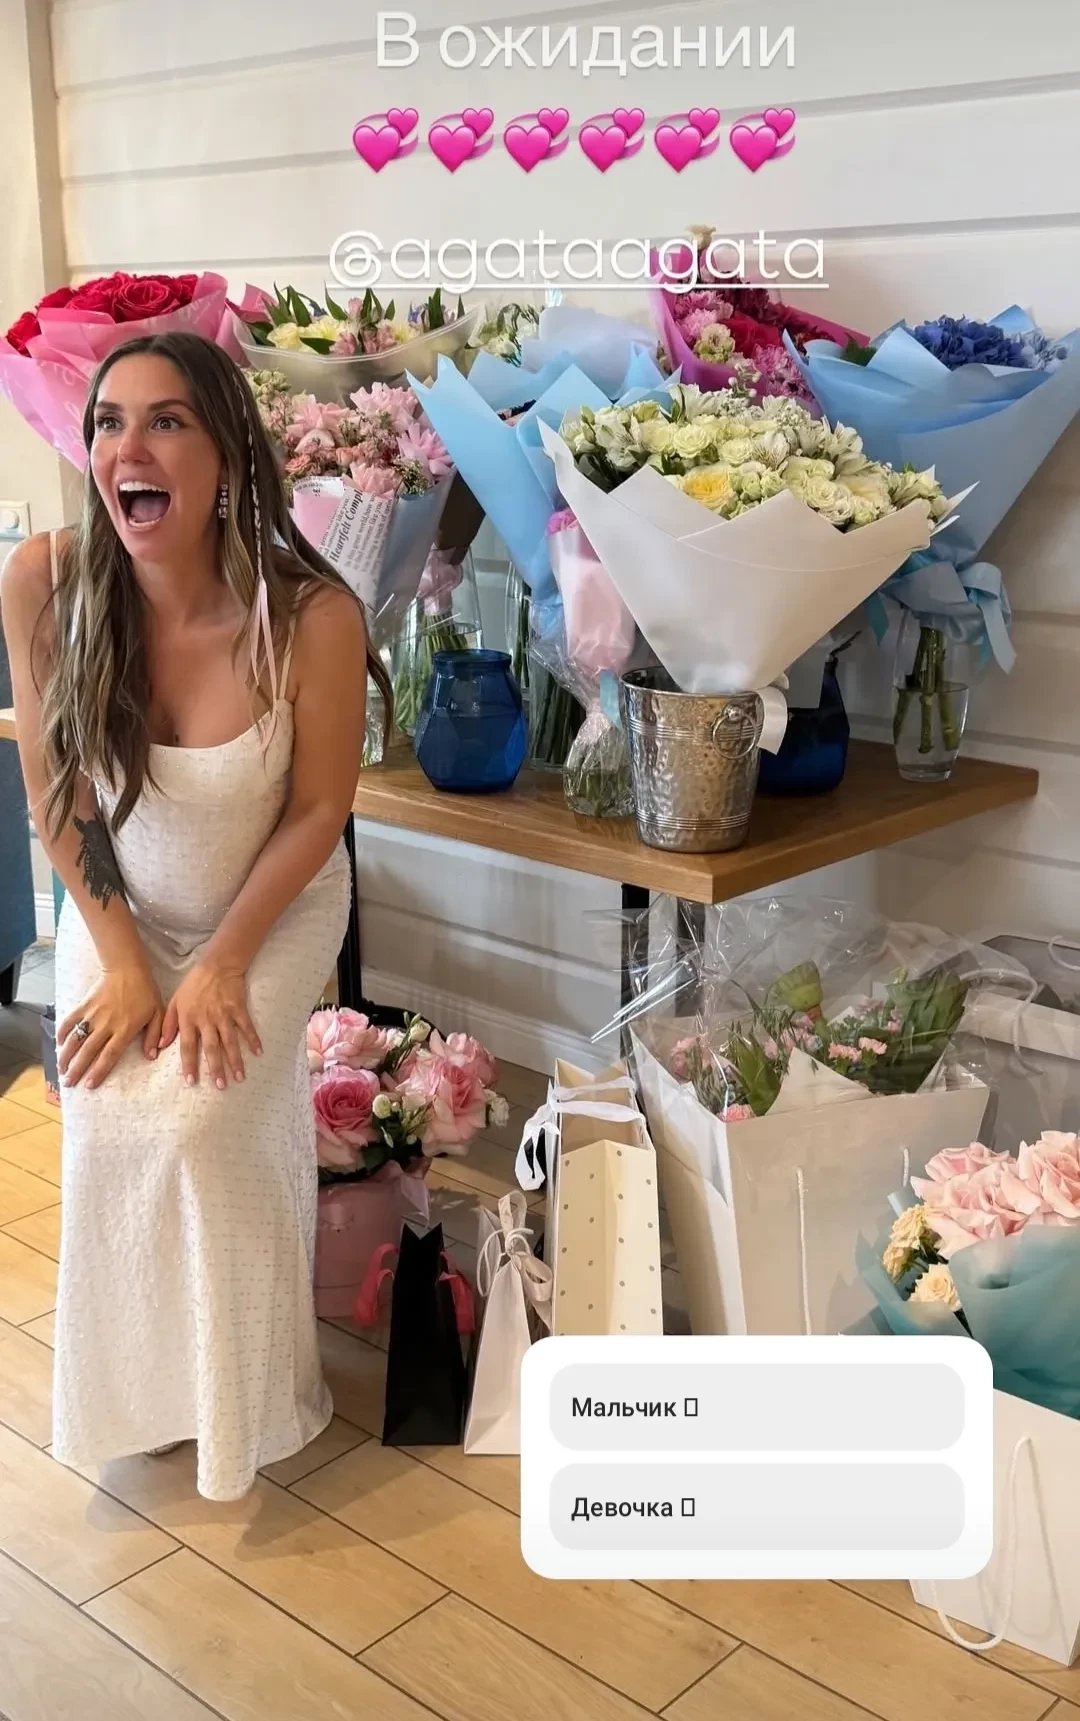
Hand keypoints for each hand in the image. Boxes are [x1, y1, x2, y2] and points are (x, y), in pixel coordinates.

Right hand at [58, 963, 164, 1089]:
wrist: (127, 968)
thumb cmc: (145, 991)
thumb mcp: (157, 1012)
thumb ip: (154, 1035)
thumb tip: (151, 1056)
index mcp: (124, 1029)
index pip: (109, 1055)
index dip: (99, 1071)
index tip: (89, 1085)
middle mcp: (106, 1025)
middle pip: (89, 1051)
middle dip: (77, 1069)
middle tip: (68, 1083)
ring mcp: (93, 1015)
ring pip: (76, 1039)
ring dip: (66, 1055)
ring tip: (61, 1069)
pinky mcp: (84, 1005)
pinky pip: (70, 1020)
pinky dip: (62, 1032)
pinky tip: (58, 1044)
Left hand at [159, 960, 261, 1088]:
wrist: (217, 964)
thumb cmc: (194, 984)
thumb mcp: (174, 1001)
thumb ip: (167, 1025)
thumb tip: (159, 1047)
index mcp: (189, 1019)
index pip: (188, 1046)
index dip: (189, 1065)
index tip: (192, 1082)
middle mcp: (206, 1020)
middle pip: (212, 1048)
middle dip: (216, 1068)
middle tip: (221, 1086)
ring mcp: (224, 1015)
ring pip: (230, 1042)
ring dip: (235, 1060)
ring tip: (240, 1077)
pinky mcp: (238, 1009)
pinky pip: (246, 1027)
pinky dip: (253, 1039)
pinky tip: (259, 1053)